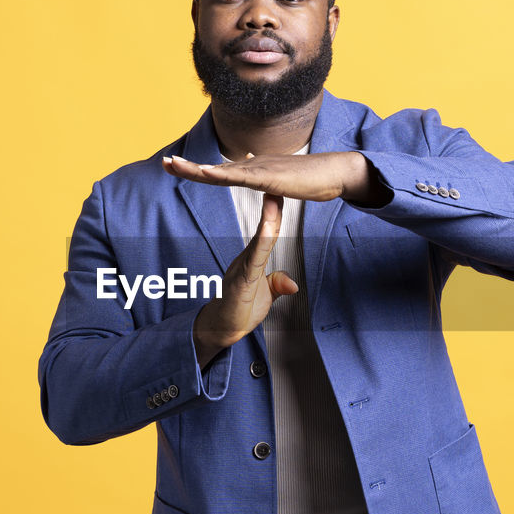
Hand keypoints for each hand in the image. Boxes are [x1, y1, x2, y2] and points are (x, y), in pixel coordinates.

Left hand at [162, 151, 389, 205]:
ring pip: (222, 171)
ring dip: (197, 168)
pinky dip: (222, 174)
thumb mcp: (282, 182)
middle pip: (214, 168)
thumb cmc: (312, 178)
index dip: (196, 170)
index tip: (176, 167)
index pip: (219, 172)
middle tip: (164, 162)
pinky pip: (241, 177)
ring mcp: (260, 169)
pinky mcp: (270, 177)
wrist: (335, 172)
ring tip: (175, 165)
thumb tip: (256, 177)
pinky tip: (206, 172)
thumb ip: (267, 180)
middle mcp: (252, 165)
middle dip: (187, 166)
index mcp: (253, 170)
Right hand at [192, 193, 297, 366]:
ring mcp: (242, 270)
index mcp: (252, 261)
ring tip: (274, 200)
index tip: (282, 193)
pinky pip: (253, 261)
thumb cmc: (240, 311)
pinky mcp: (241, 283)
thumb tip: (293, 284)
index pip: (267, 234)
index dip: (275, 214)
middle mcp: (246, 261)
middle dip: (271, 207)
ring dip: (267, 220)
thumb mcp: (266, 297)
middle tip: (277, 184)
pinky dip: (261, 245)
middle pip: (263, 231)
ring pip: (258, 242)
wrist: (221, 330)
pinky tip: (267, 231)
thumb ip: (277, 285)